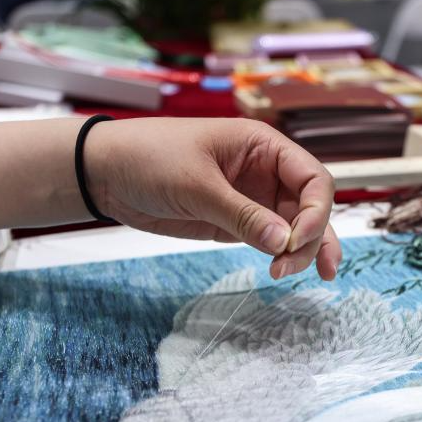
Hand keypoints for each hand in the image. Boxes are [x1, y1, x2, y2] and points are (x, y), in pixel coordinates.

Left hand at [85, 117, 340, 280]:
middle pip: (310, 206)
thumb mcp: (197, 185)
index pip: (313, 179)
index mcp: (263, 146)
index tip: (293, 241)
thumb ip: (242, 215)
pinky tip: (282, 270)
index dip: (315, 211)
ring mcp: (253, 198)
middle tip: (286, 268)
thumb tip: (284, 243)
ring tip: (288, 275)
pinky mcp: (236, 221)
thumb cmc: (149, 158)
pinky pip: (270, 238)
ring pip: (296, 226)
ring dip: (301, 251)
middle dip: (309, 237)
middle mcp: (266, 171)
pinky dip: (281, 255)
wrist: (107, 172)